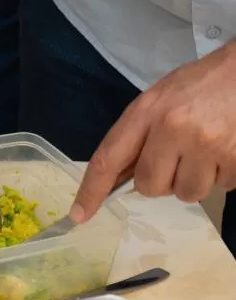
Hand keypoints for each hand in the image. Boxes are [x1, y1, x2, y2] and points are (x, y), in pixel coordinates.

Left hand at [71, 43, 235, 222]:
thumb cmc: (201, 85)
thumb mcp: (159, 99)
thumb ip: (138, 135)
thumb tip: (120, 178)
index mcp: (146, 111)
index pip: (108, 159)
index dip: (91, 191)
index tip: (79, 214)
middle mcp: (172, 129)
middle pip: (149, 186)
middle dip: (159, 180)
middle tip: (175, 158)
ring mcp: (206, 145)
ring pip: (185, 193)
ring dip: (192, 180)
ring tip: (204, 151)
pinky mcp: (234, 159)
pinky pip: (219, 188)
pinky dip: (220, 175)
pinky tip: (224, 150)